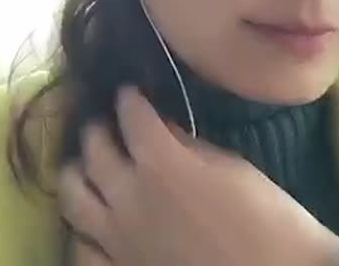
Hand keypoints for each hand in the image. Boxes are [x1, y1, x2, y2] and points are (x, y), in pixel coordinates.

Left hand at [59, 86, 338, 265]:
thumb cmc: (265, 218)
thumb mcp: (231, 166)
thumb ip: (188, 144)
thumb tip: (162, 127)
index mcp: (161, 164)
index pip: (131, 115)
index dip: (129, 97)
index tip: (131, 91)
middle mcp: (129, 197)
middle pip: (94, 148)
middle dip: (100, 126)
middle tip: (111, 121)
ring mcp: (118, 239)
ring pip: (73, 195)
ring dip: (78, 171)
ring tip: (92, 164)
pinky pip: (81, 248)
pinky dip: (82, 228)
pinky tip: (94, 219)